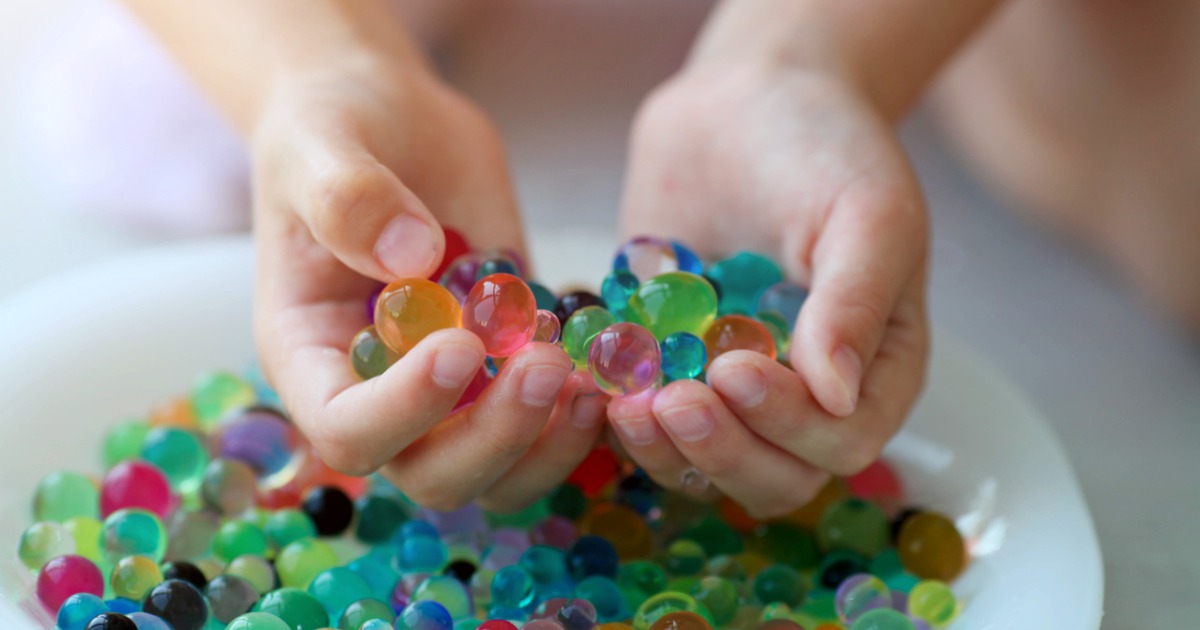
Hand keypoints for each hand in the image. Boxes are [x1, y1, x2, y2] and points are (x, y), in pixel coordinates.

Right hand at [251, 56, 606, 511]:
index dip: (405, 410)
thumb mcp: (323, 143)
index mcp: (311, 357)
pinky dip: (582, 414)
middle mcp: (380, 390)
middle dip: (495, 436)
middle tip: (546, 365)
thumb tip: (411, 260)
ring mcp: (452, 387)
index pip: (347, 430)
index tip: (460, 345)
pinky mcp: (508, 360)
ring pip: (499, 472)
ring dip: (549, 444)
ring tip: (587, 379)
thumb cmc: (333, 127)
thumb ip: (351, 199)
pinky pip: (547, 425)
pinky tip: (609, 362)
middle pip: (433, 474)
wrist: (391, 117)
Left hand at [612, 62, 928, 516]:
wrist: (746, 96)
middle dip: (722, 451)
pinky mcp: (668, 364)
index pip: (842, 440)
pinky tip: (591, 383)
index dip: (789, 425)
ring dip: (663, 449)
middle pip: (773, 475)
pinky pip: (645, 419)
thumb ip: (856, 303)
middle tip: (672, 403)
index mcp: (873, 369)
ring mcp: (730, 386)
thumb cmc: (824, 146)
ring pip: (703, 463)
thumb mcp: (866, 211)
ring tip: (625, 404)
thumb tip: (836, 398)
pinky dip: (616, 416)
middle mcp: (804, 393)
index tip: (736, 369)